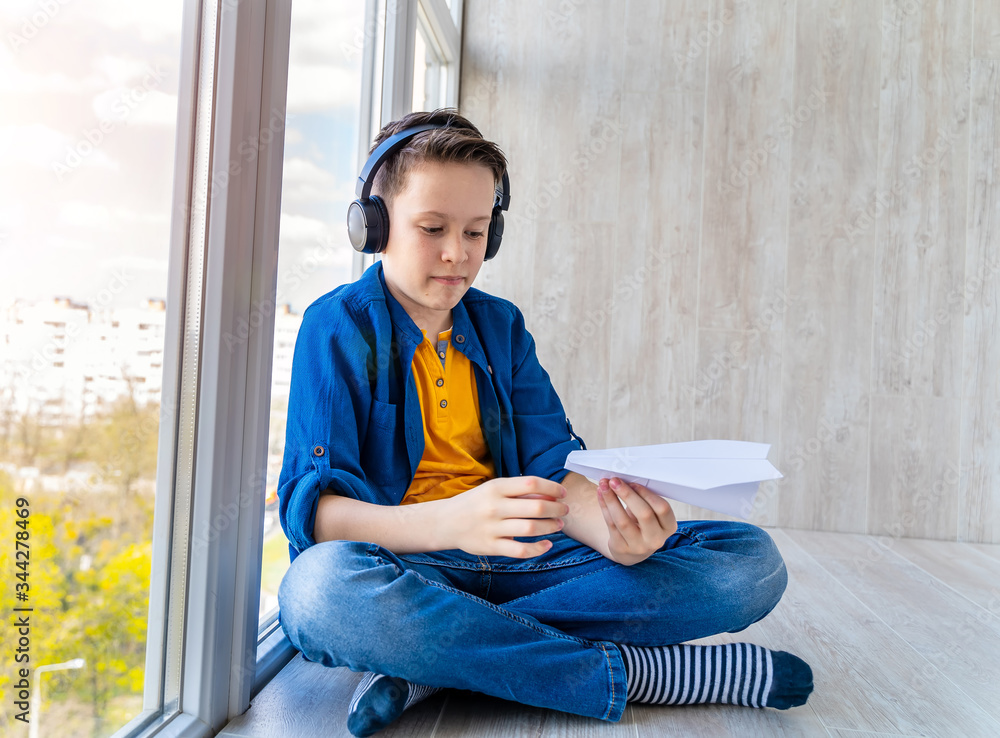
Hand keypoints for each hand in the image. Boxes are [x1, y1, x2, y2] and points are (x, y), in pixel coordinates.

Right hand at [438, 476, 568, 557]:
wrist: (446, 522)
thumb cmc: (476, 503)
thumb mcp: (493, 490)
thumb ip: (519, 492)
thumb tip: (551, 496)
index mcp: (496, 488)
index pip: (531, 483)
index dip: (551, 488)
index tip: (562, 493)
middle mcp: (494, 507)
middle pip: (535, 508)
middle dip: (556, 510)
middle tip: (565, 511)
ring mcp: (492, 528)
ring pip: (531, 529)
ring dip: (551, 527)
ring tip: (558, 525)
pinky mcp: (491, 547)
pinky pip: (521, 550)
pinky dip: (538, 549)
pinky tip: (547, 544)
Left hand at [596, 477, 676, 565]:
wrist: (631, 550)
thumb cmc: (642, 525)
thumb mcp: (650, 515)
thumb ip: (644, 500)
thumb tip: (625, 480)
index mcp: (668, 527)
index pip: (662, 508)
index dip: (646, 494)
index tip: (633, 482)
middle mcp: (656, 539)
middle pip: (644, 514)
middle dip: (627, 494)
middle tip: (614, 481)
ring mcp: (639, 547)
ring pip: (623, 520)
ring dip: (611, 499)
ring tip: (604, 485)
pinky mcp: (621, 548)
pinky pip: (611, 524)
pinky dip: (604, 506)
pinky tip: (601, 494)